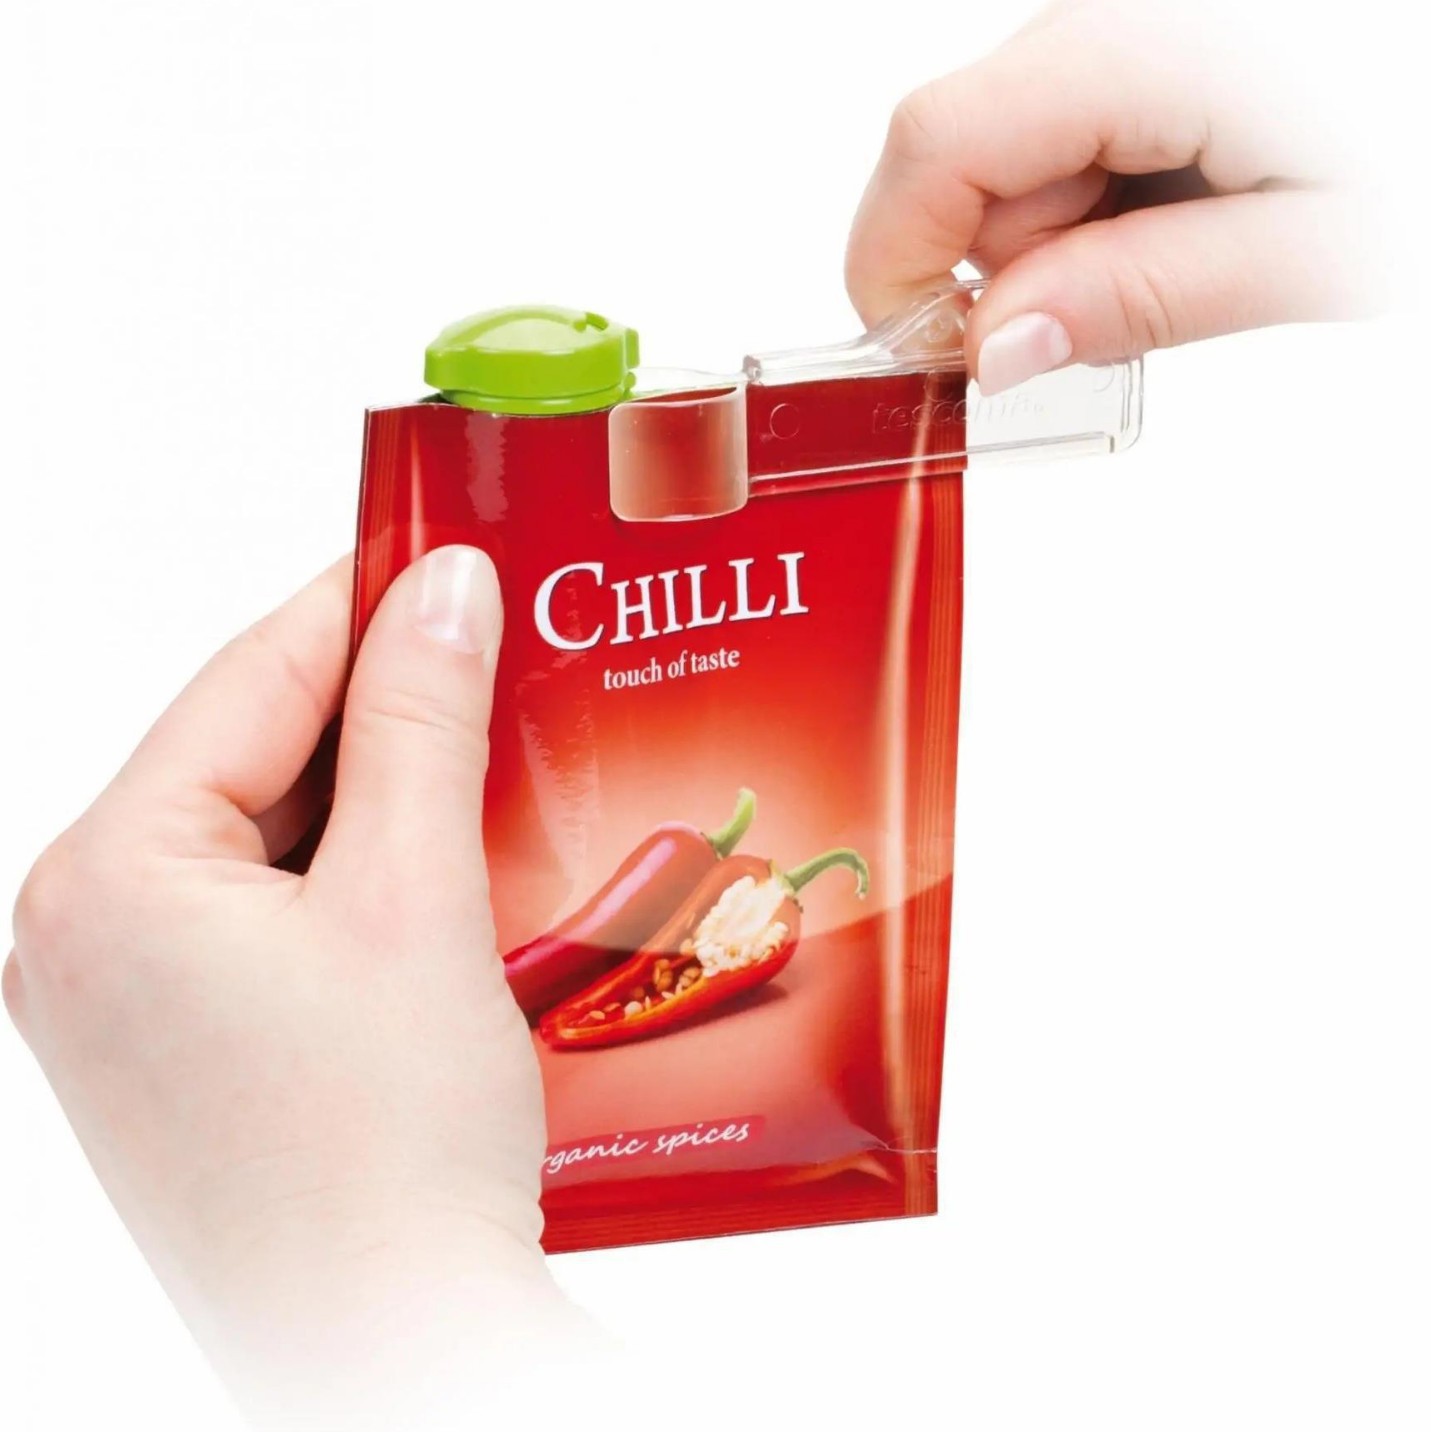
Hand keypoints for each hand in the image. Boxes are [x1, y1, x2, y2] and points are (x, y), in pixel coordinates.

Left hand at [4, 548, 580, 1421]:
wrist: (395, 1348)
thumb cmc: (387, 1153)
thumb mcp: (415, 898)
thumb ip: (423, 721)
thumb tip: (445, 587)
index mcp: (106, 878)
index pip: (249, 680)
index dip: (361, 602)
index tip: (452, 553)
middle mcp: (88, 935)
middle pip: (252, 757)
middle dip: (379, 706)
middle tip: (496, 652)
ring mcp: (127, 1003)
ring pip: (267, 838)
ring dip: (378, 795)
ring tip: (488, 754)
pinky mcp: (184, 1050)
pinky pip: (269, 914)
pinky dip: (356, 875)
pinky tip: (443, 863)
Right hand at [846, 0, 1369, 391]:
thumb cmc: (1427, 131)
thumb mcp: (1321, 241)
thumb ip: (1146, 295)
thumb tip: (1002, 349)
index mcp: (1153, 39)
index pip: (933, 145)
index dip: (900, 269)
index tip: (936, 366)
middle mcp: (1121, 9)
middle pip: (965, 156)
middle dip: (1006, 267)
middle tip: (1122, 313)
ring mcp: (1135, 21)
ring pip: (1016, 154)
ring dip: (1069, 239)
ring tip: (1198, 244)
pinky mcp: (1159, 44)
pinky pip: (1074, 133)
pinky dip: (1106, 201)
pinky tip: (1196, 207)